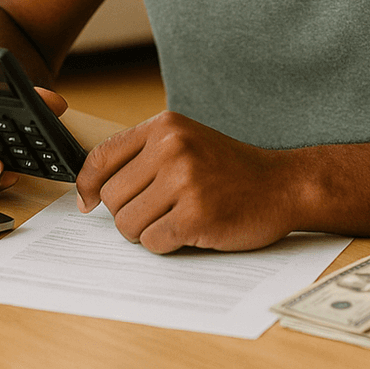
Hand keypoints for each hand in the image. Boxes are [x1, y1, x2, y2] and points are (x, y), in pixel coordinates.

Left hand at [75, 111, 298, 253]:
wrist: (283, 185)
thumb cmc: (229, 169)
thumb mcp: (186, 142)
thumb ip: (143, 156)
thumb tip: (89, 191)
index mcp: (165, 126)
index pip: (101, 156)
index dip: (86, 185)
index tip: (86, 202)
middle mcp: (172, 148)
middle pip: (111, 197)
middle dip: (128, 212)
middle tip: (158, 212)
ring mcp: (185, 181)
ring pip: (127, 223)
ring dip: (146, 231)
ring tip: (174, 220)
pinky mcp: (196, 215)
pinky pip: (153, 241)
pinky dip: (166, 244)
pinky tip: (189, 231)